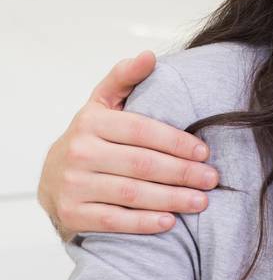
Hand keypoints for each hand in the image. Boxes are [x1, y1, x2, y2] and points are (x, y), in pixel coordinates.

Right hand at [39, 51, 218, 237]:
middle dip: (182, 172)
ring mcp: (72, 184)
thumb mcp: (103, 105)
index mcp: (91, 121)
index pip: (141, 130)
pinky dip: (143, 223)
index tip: (205, 152)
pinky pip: (113, 220)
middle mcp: (78, 152)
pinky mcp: (71, 213)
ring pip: (131, 193)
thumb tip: (148, 56)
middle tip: (212, 179)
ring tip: (201, 201)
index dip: (176, 142)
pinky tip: (169, 222)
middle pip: (141, 164)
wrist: (54, 179)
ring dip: (171, 199)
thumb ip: (125, 79)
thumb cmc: (92, 139)